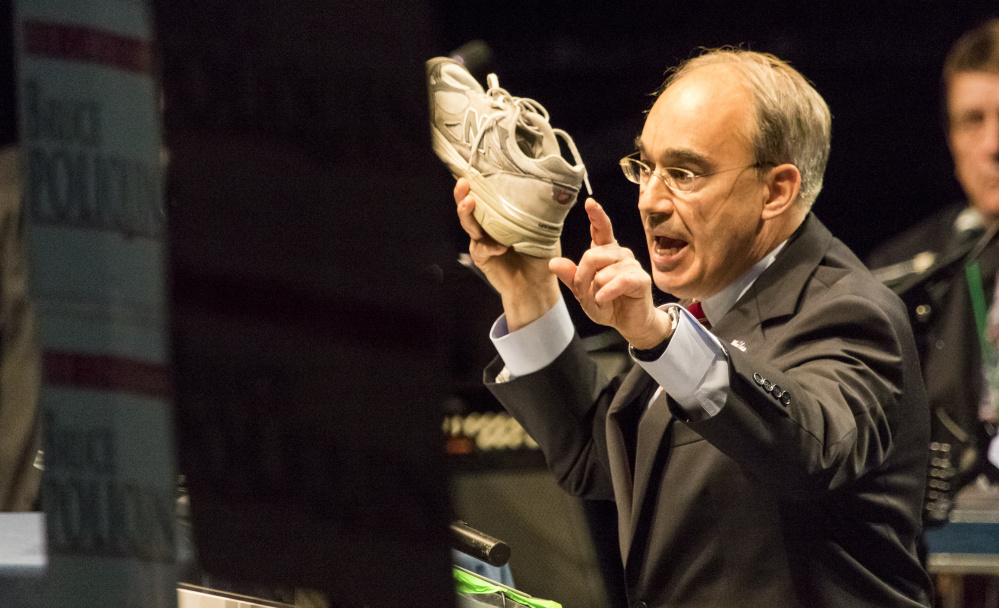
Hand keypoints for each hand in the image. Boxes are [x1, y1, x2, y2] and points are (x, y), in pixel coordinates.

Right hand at [454, 179, 560, 329]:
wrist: (537, 285)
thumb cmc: (541, 255)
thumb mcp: (545, 227)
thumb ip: (539, 210)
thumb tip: (547, 185)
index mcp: (501, 215)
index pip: (487, 196)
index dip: (479, 183)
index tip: (475, 170)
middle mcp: (488, 225)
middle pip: (470, 206)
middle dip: (463, 194)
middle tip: (464, 182)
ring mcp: (482, 241)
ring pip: (469, 224)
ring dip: (467, 212)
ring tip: (469, 202)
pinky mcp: (481, 256)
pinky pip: (481, 248)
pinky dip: (491, 246)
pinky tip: (501, 247)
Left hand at [549, 199, 673, 348]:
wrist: (628, 323)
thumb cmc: (608, 304)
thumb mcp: (583, 293)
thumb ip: (570, 277)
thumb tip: (553, 262)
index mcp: (604, 252)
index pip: (600, 229)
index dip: (596, 215)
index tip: (590, 203)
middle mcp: (619, 253)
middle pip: (591, 256)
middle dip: (582, 279)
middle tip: (584, 295)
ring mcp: (631, 265)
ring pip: (602, 272)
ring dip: (595, 290)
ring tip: (601, 299)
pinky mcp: (640, 279)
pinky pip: (618, 281)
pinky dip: (607, 292)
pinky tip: (603, 299)